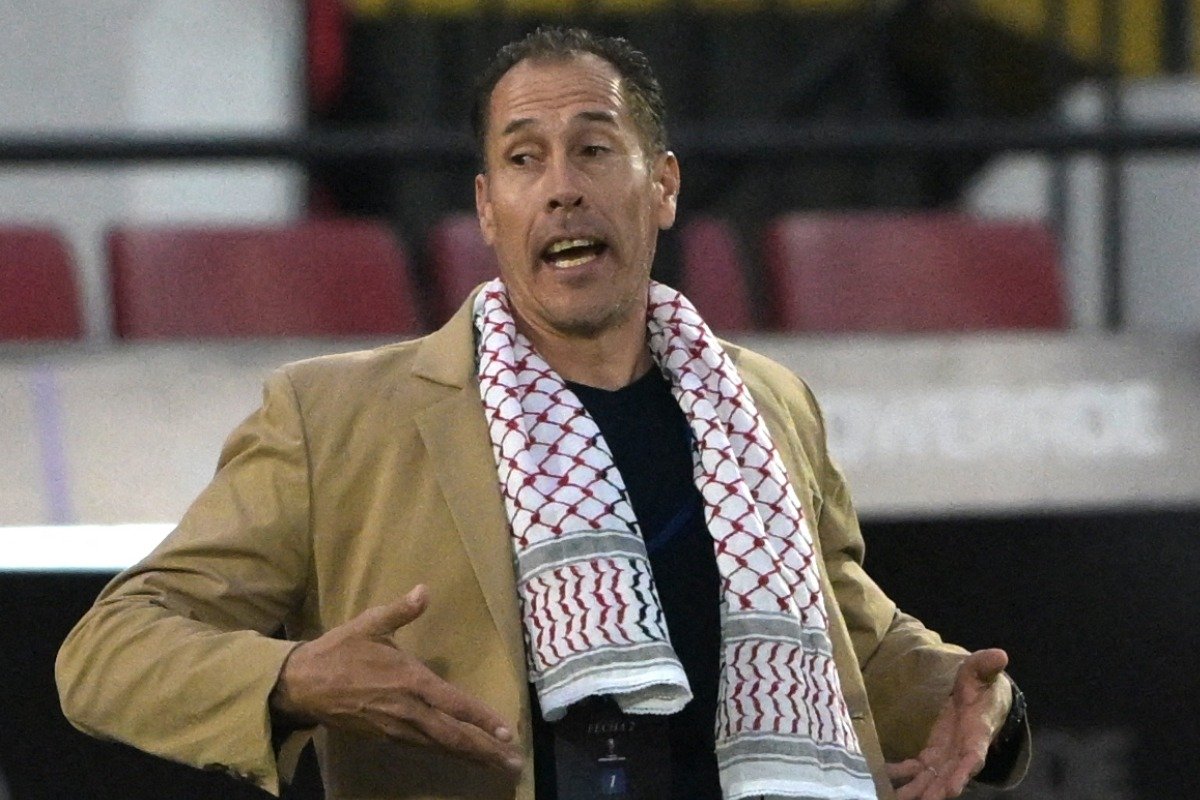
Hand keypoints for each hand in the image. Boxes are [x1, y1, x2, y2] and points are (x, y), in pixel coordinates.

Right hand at [270, 584, 523, 775]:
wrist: (301, 684)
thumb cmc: (340, 651)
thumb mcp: (370, 623)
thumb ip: (401, 610)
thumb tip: (424, 590)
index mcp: (410, 681)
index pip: (454, 704)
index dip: (482, 719)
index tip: (507, 731)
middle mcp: (408, 710)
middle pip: (453, 735)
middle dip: (485, 750)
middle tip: (513, 763)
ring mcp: (396, 728)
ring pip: (440, 746)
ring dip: (470, 756)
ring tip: (497, 764)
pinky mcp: (385, 737)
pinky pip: (423, 748)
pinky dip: (446, 753)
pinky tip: (461, 756)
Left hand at [886, 648, 1011, 799]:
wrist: (980, 698)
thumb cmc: (983, 685)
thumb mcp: (982, 671)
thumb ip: (987, 665)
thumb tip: (1000, 655)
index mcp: (978, 733)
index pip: (973, 758)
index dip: (963, 773)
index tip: (952, 789)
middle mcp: (962, 751)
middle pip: (949, 777)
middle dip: (936, 792)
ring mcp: (947, 756)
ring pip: (931, 779)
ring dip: (916, 791)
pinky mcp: (932, 754)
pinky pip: (915, 768)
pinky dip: (900, 774)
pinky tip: (883, 777)